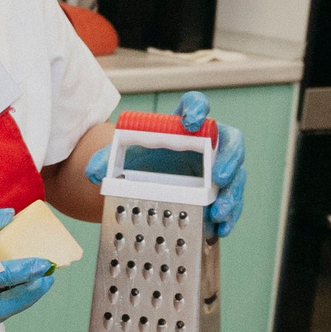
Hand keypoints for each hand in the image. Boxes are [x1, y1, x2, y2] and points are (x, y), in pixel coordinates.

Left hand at [83, 91, 245, 238]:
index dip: (197, 108)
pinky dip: (230, 213)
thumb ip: (106, 160)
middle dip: (229, 157)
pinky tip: (221, 227)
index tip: (192, 121)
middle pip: (231, 140)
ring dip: (231, 194)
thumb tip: (93, 173)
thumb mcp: (123, 157)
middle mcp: (209, 141)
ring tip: (218, 211)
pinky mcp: (222, 187)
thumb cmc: (140, 158)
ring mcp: (219, 164)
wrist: (147, 179)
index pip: (195, 104)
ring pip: (237, 173)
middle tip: (220, 176)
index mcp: (183, 123)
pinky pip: (233, 198)